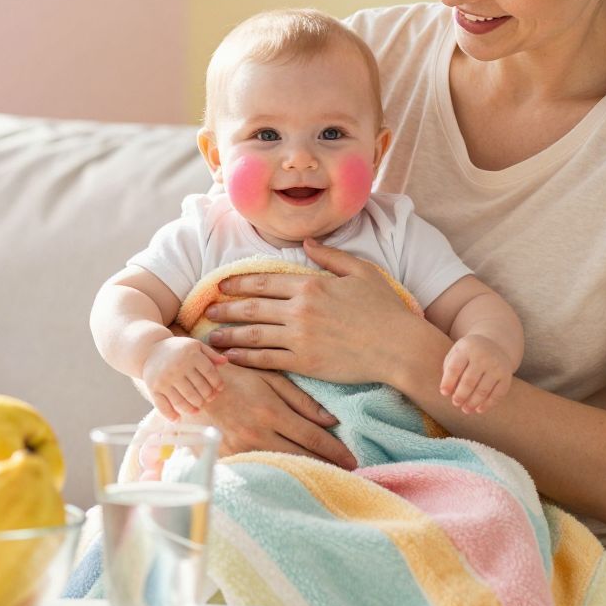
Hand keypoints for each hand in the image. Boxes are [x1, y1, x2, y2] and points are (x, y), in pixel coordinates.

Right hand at [143, 336, 226, 421]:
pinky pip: (163, 405)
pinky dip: (171, 415)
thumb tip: (225, 362)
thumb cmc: (177, 349)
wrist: (149, 350)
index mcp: (190, 354)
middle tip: (208, 399)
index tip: (219, 389)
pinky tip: (178, 419)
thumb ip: (210, 354)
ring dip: (193, 408)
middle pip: (198, 389)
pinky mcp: (153, 387)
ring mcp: (165, 378)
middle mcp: (177, 366)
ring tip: (197, 408)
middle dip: (206, 397)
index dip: (217, 383)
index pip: (209, 373)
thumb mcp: (194, 346)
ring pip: (183, 400)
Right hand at [194, 361, 357, 469]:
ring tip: (328, 479)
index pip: (312, 437)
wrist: (191, 384)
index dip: (335, 451)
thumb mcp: (269, 379)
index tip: (353, 460)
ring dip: (306, 473)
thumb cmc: (234, 376)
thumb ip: (300, 400)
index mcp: (271, 411)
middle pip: (302, 456)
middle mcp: (258, 432)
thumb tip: (332, 421)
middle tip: (349, 474)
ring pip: (282, 466)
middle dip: (327, 466)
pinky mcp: (227, 456)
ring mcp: (241, 447)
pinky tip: (291, 480)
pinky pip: (258, 469)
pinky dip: (277, 474)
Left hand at [202, 239, 426, 385]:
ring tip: (210, 337)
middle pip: (251, 307)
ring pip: (253, 334)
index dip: (238, 284)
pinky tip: (231, 357)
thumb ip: (331, 256)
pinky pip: (266, 359)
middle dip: (225, 308)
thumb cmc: (385, 308)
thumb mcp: (361, 271)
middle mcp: (299, 309)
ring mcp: (300, 337)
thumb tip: (307, 242)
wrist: (398, 346)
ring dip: (228, 334)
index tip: (221, 285)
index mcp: (310, 284)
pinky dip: (246, 358)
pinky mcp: (304, 362)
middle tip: (206, 310)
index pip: (264, 281)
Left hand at [440, 335, 512, 414]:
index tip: (444, 393)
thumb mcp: (457, 354)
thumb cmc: (468, 354)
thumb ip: (449, 370)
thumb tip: (448, 392)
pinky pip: (497, 394)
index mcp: (467, 349)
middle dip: (460, 395)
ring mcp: (497, 366)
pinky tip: (479, 410)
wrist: (495, 344)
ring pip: (483, 390)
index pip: (455, 368)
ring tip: (465, 409)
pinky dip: (488, 404)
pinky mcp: (507, 376)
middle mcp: (483, 356)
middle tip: (455, 403)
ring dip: (472, 403)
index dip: (448, 382)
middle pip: (469, 381)